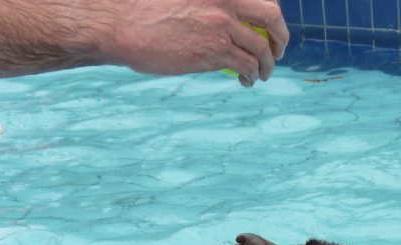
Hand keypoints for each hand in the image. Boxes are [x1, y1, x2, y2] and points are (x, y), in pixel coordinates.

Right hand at [102, 0, 288, 85]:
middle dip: (281, 36)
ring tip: (260, 74)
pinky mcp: (215, 51)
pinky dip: (251, 76)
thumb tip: (228, 17)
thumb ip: (209, 3)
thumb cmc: (143, 9)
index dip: (270, 13)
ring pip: (262, 48)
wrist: (119, 24)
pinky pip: (247, 66)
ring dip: (266, 64)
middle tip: (278, 50)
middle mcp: (224, 0)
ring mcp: (221, 25)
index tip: (269, 26)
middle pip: (272, 16)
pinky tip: (245, 81)